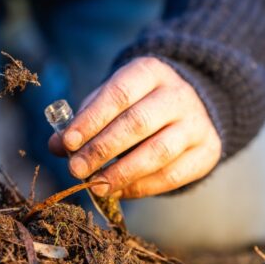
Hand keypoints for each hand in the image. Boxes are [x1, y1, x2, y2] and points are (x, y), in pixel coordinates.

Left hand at [48, 57, 221, 198]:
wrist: (191, 107)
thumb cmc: (138, 104)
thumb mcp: (111, 100)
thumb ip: (84, 120)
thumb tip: (56, 145)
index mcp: (150, 72)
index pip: (119, 93)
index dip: (92, 119)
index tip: (68, 142)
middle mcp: (178, 94)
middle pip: (138, 123)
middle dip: (102, 149)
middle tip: (76, 169)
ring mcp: (197, 123)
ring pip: (158, 152)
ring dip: (122, 172)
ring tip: (96, 186)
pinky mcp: (208, 150)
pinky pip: (172, 175)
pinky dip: (142, 187)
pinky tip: (119, 191)